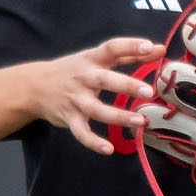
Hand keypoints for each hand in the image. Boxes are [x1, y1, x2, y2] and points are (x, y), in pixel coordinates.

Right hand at [29, 37, 159, 154]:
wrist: (34, 86)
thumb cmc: (75, 70)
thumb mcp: (97, 58)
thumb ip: (129, 54)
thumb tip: (160, 49)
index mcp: (92, 59)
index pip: (111, 48)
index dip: (130, 46)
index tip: (149, 46)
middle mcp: (83, 78)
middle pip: (104, 80)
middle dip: (126, 85)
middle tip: (147, 92)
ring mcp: (75, 99)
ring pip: (96, 109)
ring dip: (118, 116)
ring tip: (140, 121)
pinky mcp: (69, 118)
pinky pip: (81, 132)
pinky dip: (93, 142)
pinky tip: (109, 149)